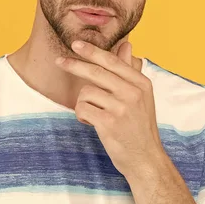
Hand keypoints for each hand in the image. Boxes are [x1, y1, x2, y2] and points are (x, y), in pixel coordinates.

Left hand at [55, 40, 166, 179]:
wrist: (145, 158)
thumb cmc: (139, 126)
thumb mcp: (140, 96)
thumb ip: (130, 70)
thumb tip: (126, 45)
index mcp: (141, 83)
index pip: (112, 61)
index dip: (92, 51)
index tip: (76, 44)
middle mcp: (132, 93)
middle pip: (96, 72)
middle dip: (74, 65)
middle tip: (59, 61)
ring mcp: (121, 108)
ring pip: (86, 93)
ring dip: (83, 103)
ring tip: (94, 114)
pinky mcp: (108, 123)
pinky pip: (82, 109)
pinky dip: (82, 116)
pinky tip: (92, 123)